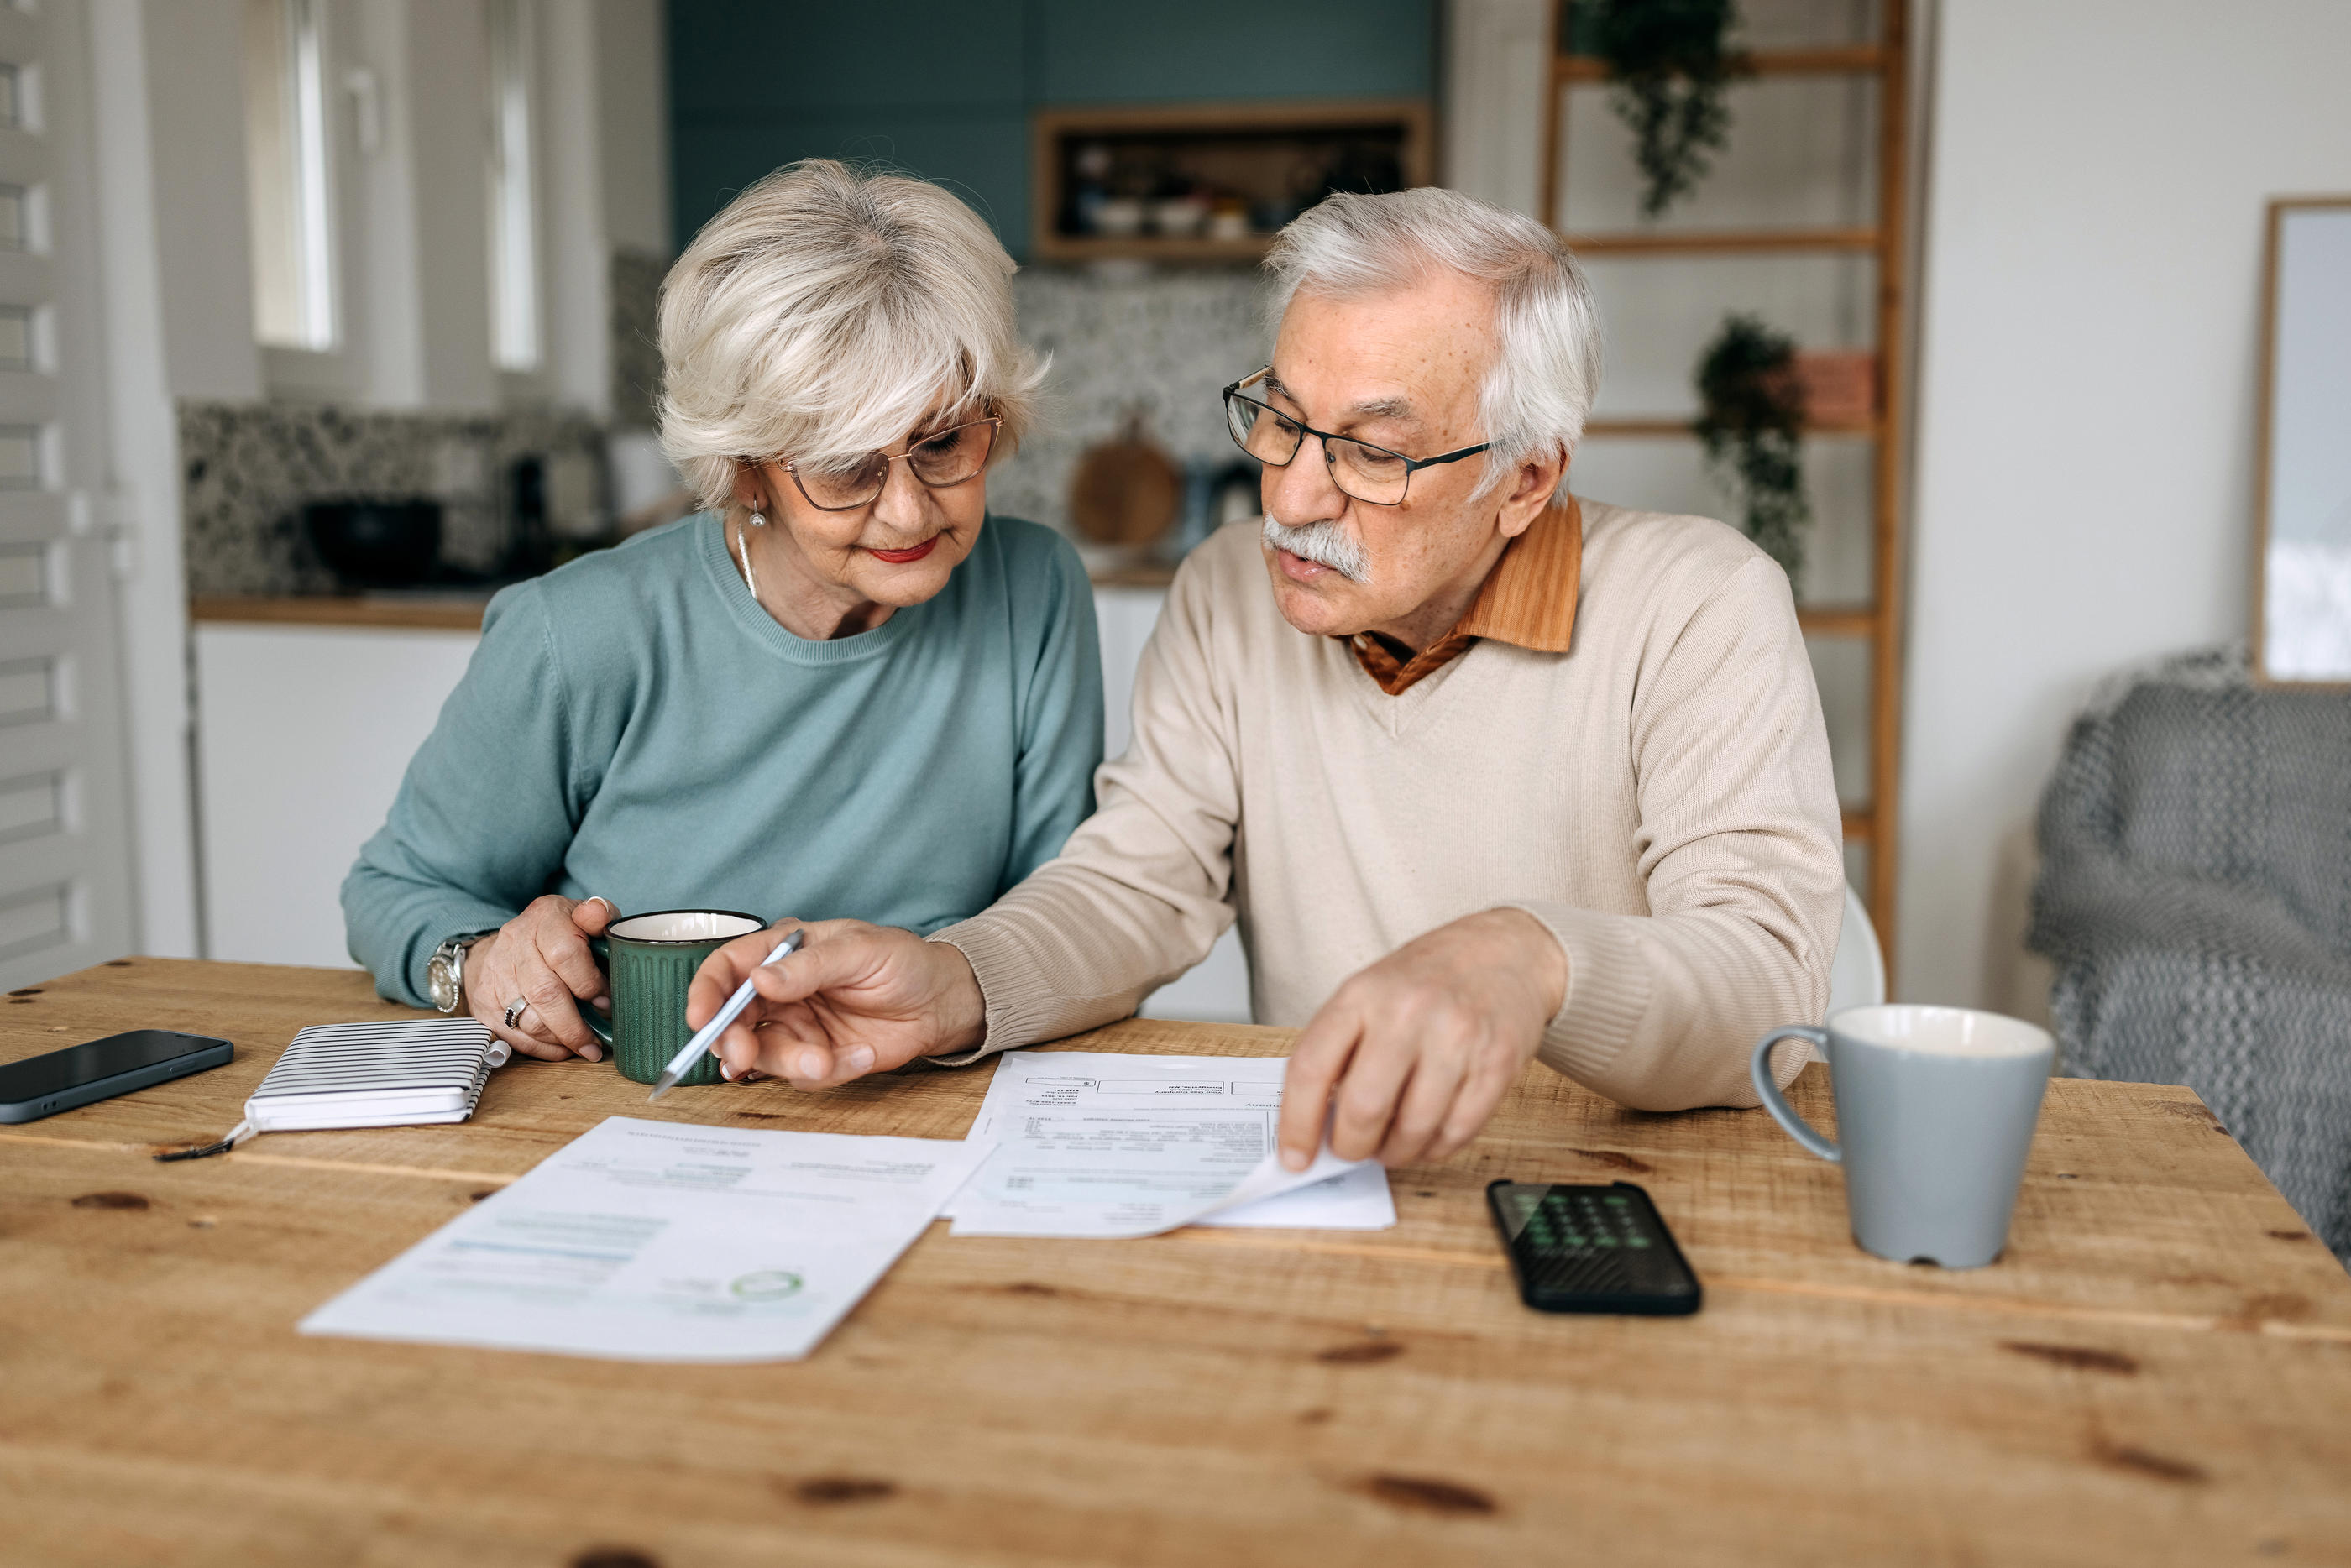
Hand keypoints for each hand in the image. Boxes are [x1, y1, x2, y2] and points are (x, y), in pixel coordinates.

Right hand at [465, 895, 615, 1061]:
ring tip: (583, 1046)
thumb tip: (597, 914)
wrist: (510, 943)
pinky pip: (512, 1034)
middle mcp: (515, 942)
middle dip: (574, 1025)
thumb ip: (598, 914)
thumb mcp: (583, 916)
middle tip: (596, 1043)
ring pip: (528, 1019)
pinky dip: (540, 1048)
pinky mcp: (483, 1001)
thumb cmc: (560, 933)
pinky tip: (560, 1048)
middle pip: (545, 993)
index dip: (589, 984)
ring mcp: (495, 972)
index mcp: (544, 917)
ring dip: (560, 1039)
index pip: (564, 954)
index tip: (606, 1002)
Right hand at [685, 920, 986, 1089]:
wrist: (941, 1002)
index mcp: (783, 952)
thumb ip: (809, 966)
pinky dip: (831, 1070)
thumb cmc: (902, 961)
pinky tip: (862, 1055)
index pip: (727, 968)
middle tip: (744, 1056)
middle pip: (732, 1020)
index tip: (699, 1018)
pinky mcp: (817, 1057)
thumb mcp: (860, 951)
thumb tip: (758, 978)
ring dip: (791, 1062)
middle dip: (734, 1041)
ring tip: (827, 1059)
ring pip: (764, 1055)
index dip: (706, 993)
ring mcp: (797, 1027)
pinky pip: (803, 1075)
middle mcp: (781, 991)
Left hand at [1277, 908, 1566, 1171]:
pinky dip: (1434, 1148)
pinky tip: (1427, 1136)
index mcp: (1361, 994)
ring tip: (1390, 1143)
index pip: (1312, 1069)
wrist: (1503, 951)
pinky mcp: (1497, 1063)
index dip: (1297, 1124)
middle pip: (1364, 1108)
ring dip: (1395, 1152)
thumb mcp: (1368, 993)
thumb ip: (1339, 1051)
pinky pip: (1457, 1132)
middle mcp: (1408, 1013)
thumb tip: (1316, 1125)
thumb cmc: (1426, 980)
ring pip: (1413, 1130)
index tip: (1293, 1159)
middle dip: (1351, 1146)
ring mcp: (1456, 1038)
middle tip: (1351, 1149)